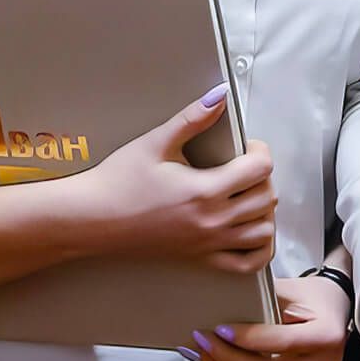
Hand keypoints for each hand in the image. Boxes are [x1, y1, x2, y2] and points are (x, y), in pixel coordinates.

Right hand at [72, 87, 274, 274]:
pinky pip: (246, 264)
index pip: (260, 170)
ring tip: (246, 193)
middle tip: (245, 164)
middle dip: (263, 176)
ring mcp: (208, 244)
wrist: (93, 218)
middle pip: (267, 199)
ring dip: (263, 210)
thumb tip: (219, 96)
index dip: (260, 151)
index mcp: (204, 191)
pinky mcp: (199, 258)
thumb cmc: (118, 181)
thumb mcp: (155, 142)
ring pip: (263, 231)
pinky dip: (258, 249)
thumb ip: (192, 119)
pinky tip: (250, 230)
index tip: (247, 145)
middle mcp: (212, 222)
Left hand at [187, 264, 347, 360]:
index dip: (249, 339)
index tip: (220, 330)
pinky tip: (215, 360)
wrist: (341, 312)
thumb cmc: (320, 298)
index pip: (281, 342)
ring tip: (199, 351)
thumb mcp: (296, 290)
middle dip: (228, 358)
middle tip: (200, 341)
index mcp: (326, 337)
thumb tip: (225, 301)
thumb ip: (265, 297)